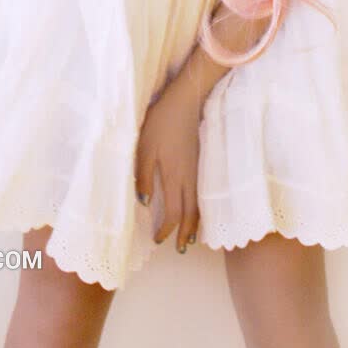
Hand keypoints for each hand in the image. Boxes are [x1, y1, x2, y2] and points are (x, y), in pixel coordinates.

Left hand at [134, 72, 200, 254]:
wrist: (186, 100)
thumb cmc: (162, 122)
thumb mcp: (144, 148)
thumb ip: (143, 176)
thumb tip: (144, 203)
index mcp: (174, 177)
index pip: (173, 213)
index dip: (166, 229)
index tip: (158, 239)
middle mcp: (190, 178)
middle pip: (192, 214)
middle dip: (186, 233)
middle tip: (180, 248)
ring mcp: (200, 170)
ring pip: (201, 204)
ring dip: (196, 223)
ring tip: (192, 236)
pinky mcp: (203, 161)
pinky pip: (204, 193)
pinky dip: (202, 207)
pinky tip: (198, 208)